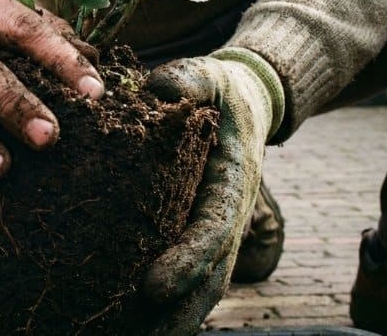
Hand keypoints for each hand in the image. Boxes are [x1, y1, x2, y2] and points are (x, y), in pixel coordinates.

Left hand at [142, 48, 284, 334]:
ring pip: (206, 284)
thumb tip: (159, 88)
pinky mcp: (205, 229)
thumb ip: (190, 78)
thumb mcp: (209, 75)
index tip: (150, 287)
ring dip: (176, 319)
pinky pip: (195, 275)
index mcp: (232, 180)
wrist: (248, 101)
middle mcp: (231, 212)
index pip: (212, 229)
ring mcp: (222, 226)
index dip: (186, 261)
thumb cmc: (221, 88)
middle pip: (212, 275)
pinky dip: (173, 306)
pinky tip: (138, 325)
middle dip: (181, 312)